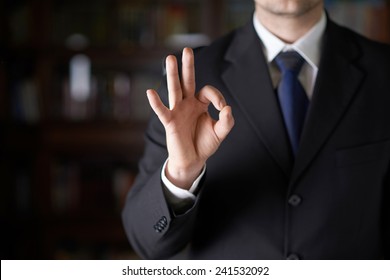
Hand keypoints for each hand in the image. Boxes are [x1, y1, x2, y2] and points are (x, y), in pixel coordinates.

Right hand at [146, 48, 233, 189]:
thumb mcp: (220, 132)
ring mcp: (178, 111)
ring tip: (170, 58)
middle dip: (188, 66)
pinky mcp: (170, 122)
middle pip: (187, 81)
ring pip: (175, 90)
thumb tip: (227, 108)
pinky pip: (162, 111)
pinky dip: (156, 103)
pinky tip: (150, 92)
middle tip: (187, 50)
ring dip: (173, 75)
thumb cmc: (204, 144)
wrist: (192, 161)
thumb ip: (227, 121)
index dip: (217, 97)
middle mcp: (187, 104)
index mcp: (200, 104)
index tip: (222, 109)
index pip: (207, 91)